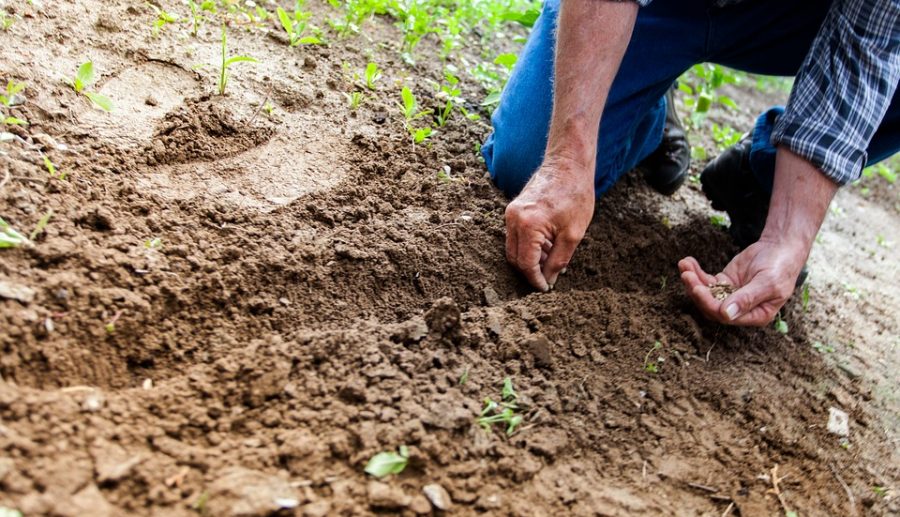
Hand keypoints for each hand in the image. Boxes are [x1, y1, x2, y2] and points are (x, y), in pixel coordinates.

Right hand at [504, 158, 594, 290]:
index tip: (546, 289)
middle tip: (548, 279)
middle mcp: (513, 219)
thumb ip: (558, 260)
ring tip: (552, 260)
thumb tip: (549, 280)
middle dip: (530, 271)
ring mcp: (511, 213)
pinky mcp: (513, 209)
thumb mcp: (573, 234)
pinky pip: (516, 236)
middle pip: (514, 258)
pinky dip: (528, 246)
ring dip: (530, 259)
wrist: (568, 164)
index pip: (526, 263)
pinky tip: (547, 246)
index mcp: (528, 225)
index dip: (535, 280)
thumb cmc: (575, 195)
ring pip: (513, 248)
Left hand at [678, 237, 807, 325]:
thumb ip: (747, 298)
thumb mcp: (768, 283)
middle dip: (697, 291)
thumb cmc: (780, 267)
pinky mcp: (724, 282)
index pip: (726, 316)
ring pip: (706, 293)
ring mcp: (730, 296)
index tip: (698, 288)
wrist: (781, 248)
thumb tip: (726, 315)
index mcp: (755, 315)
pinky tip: (687, 262)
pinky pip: (706, 281)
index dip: (709, 304)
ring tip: (684, 265)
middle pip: (711, 306)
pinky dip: (696, 272)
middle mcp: (740, 309)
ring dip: (693, 280)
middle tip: (686, 275)